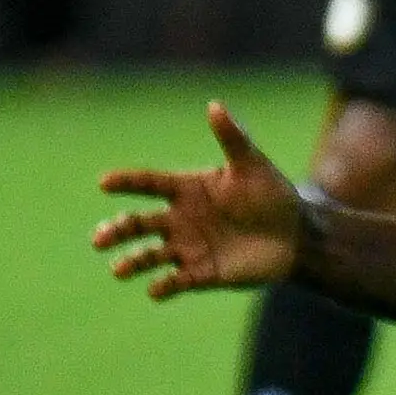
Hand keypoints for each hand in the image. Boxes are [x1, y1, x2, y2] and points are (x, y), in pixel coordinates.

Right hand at [94, 103, 305, 298]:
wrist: (296, 234)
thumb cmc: (272, 194)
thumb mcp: (252, 164)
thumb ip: (232, 138)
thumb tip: (215, 105)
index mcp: (186, 189)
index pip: (149, 184)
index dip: (127, 182)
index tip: (104, 183)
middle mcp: (179, 219)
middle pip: (138, 224)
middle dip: (117, 231)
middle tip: (99, 240)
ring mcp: (188, 248)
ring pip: (150, 256)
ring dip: (133, 262)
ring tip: (119, 268)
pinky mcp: (202, 274)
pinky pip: (177, 282)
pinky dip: (164, 286)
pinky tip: (156, 289)